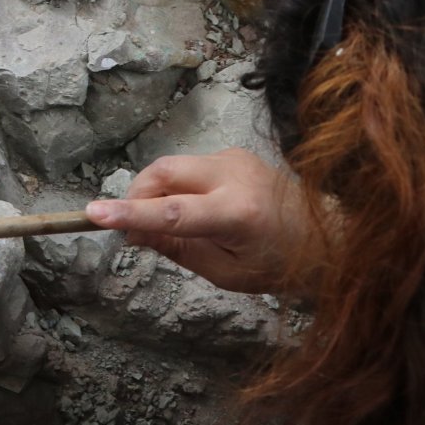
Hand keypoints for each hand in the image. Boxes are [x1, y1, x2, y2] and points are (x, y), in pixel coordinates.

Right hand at [85, 148, 307, 293]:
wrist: (330, 237)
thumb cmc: (280, 264)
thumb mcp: (226, 272)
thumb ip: (178, 248)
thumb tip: (134, 233)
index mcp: (239, 213)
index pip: (173, 212)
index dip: (130, 213)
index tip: (94, 214)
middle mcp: (236, 176)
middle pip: (164, 173)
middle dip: (137, 196)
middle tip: (132, 228)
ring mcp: (235, 158)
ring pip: (172, 166)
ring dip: (156, 192)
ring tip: (166, 223)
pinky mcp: (233, 153)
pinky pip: (188, 166)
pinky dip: (176, 186)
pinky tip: (191, 209)